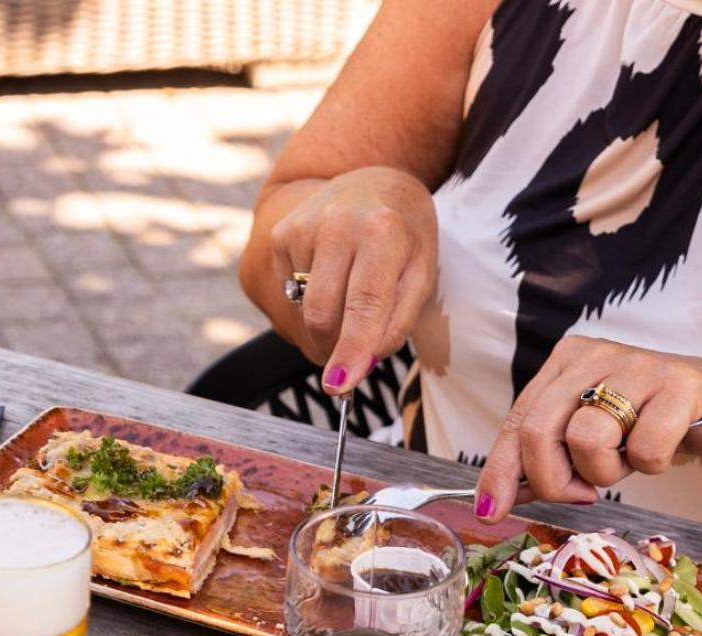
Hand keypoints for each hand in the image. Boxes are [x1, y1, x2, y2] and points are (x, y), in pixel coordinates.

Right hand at [268, 166, 436, 392]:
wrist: (371, 183)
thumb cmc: (403, 235)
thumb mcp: (421, 271)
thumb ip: (398, 320)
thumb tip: (362, 364)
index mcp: (382, 231)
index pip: (364, 304)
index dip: (351, 349)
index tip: (340, 384)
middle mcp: (337, 225)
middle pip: (323, 315)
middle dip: (334, 348)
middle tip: (350, 356)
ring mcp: (301, 229)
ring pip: (303, 312)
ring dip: (324, 327)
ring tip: (347, 300)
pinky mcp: (280, 238)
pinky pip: (289, 297)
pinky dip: (308, 304)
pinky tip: (329, 279)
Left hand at [474, 337, 701, 522]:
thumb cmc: (651, 424)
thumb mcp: (589, 439)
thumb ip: (543, 460)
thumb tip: (493, 501)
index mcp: (564, 363)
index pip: (515, 423)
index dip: (500, 472)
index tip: (491, 511)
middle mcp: (594, 355)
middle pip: (538, 432)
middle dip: (552, 481)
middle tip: (580, 494)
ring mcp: (637, 365)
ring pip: (586, 439)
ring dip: (605, 472)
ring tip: (627, 460)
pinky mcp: (681, 383)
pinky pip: (643, 447)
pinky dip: (651, 465)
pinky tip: (663, 450)